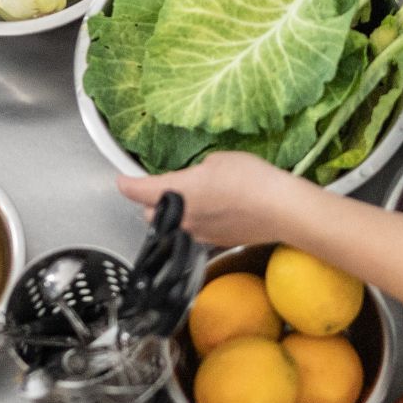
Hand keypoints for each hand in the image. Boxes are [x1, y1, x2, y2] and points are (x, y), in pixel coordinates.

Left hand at [116, 152, 312, 247]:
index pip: (138, 191)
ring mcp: (199, 234)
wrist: (280, 209)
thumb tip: (196, 178)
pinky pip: (195, 232)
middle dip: (152, 202)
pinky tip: (215, 210)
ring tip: (193, 198)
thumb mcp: (218, 160)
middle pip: (150, 214)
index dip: (127, 184)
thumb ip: (197, 170)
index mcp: (177, 192)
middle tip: (163, 187)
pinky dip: (197, 222)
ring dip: (175, 214)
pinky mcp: (216, 242)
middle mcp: (182, 218)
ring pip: (174, 226)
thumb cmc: (251, 180)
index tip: (122, 180)